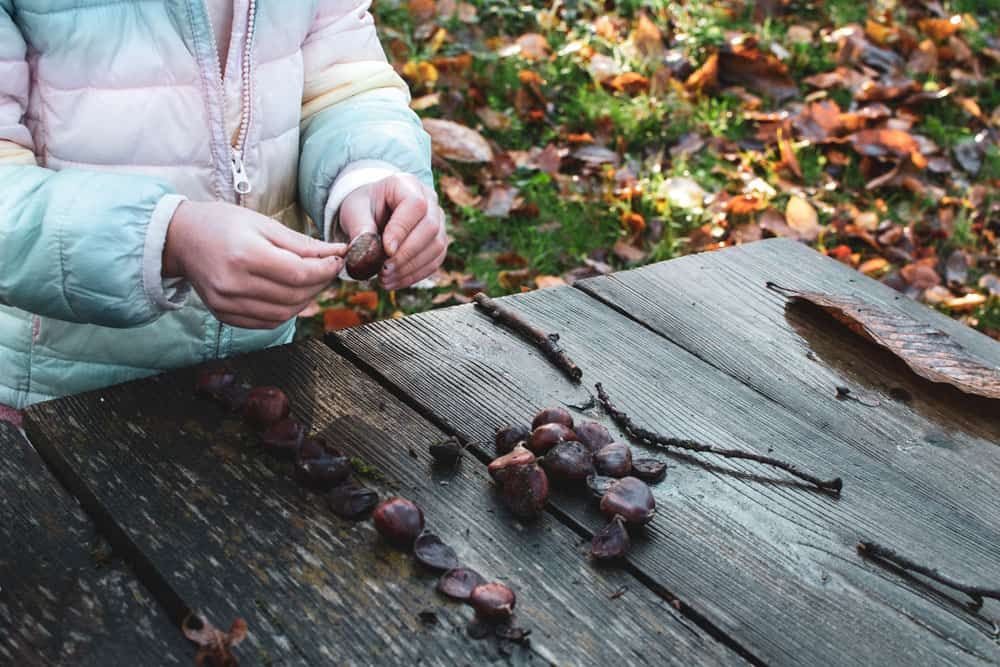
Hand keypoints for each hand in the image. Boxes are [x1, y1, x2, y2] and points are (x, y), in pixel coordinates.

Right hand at [163, 201, 345, 328]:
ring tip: (312, 283)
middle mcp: (234, 284)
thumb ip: (302, 243)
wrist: (180, 238)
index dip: (325, 270)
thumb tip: (337, 251)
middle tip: (328, 270)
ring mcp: (227, 303)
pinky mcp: (224, 315)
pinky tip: (291, 295)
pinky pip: (266, 323)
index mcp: (244, 255)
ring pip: (284, 314)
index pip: (298, 274)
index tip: (337, 261)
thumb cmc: (222, 224)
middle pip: (294, 296)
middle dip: (320, 285)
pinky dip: (286, 312)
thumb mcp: (263, 223)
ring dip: (306, 301)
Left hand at [338, 173, 446, 289]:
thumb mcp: (354, 211)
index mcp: (407, 184)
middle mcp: (430, 200)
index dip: (402, 230)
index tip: (385, 251)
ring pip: (437, 247)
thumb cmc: (364, 207)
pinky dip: (415, 275)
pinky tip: (395, 282)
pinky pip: (435, 260)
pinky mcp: (439, 241)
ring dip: (411, 268)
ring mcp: (439, 221)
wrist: (373, 211)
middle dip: (407, 254)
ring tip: (385, 279)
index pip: (415, 205)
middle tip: (383, 271)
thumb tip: (367, 252)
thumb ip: (360, 228)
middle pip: (430, 227)